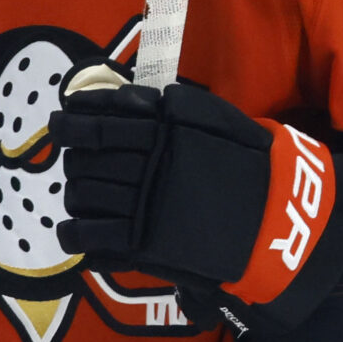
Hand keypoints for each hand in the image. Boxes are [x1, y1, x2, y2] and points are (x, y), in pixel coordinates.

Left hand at [50, 76, 334, 319]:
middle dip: (72, 157)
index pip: (103, 121)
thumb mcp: (221, 119)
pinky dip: (74, 234)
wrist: (281, 219)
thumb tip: (129, 97)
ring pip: (83, 195)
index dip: (75, 121)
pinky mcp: (144, 244)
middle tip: (71, 159)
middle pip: (86, 158)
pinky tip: (73, 231)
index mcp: (165, 131)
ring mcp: (143, 206)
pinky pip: (91, 238)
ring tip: (78, 195)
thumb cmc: (255, 166)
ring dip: (74, 193)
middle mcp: (148, 165)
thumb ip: (177, 106)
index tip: (61, 120)